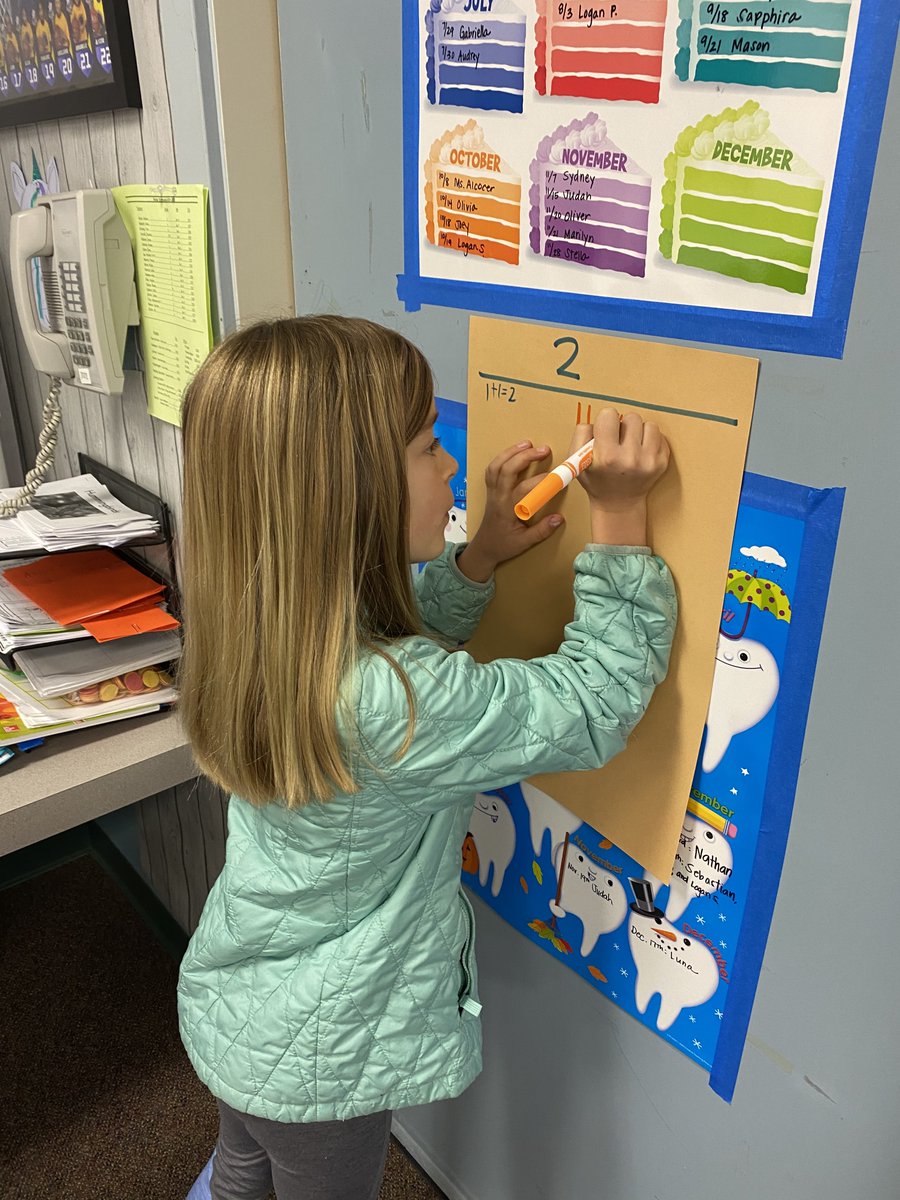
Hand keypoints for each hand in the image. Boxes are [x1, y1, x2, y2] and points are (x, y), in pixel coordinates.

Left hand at [457, 441, 565, 582]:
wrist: (483, 548)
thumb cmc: (504, 546)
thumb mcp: (524, 543)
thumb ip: (542, 531)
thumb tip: (559, 518)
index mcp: (507, 509)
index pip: (524, 489)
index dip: (542, 481)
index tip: (557, 477)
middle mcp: (498, 497)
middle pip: (507, 470)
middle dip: (525, 456)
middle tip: (544, 449)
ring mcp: (492, 492)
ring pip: (496, 465)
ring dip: (511, 452)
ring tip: (528, 444)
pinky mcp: (490, 490)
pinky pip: (492, 469)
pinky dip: (502, 457)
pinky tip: (514, 452)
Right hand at [574, 409, 669, 545]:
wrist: (618, 504)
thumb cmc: (596, 480)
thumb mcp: (576, 461)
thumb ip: (581, 435)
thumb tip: (598, 419)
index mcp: (607, 456)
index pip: (609, 415)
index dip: (605, 421)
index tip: (605, 432)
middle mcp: (630, 458)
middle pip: (631, 417)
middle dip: (623, 426)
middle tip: (618, 441)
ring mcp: (649, 461)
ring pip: (649, 424)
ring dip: (639, 432)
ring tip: (631, 445)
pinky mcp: (662, 463)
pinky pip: (660, 435)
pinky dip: (650, 440)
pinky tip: (641, 451)